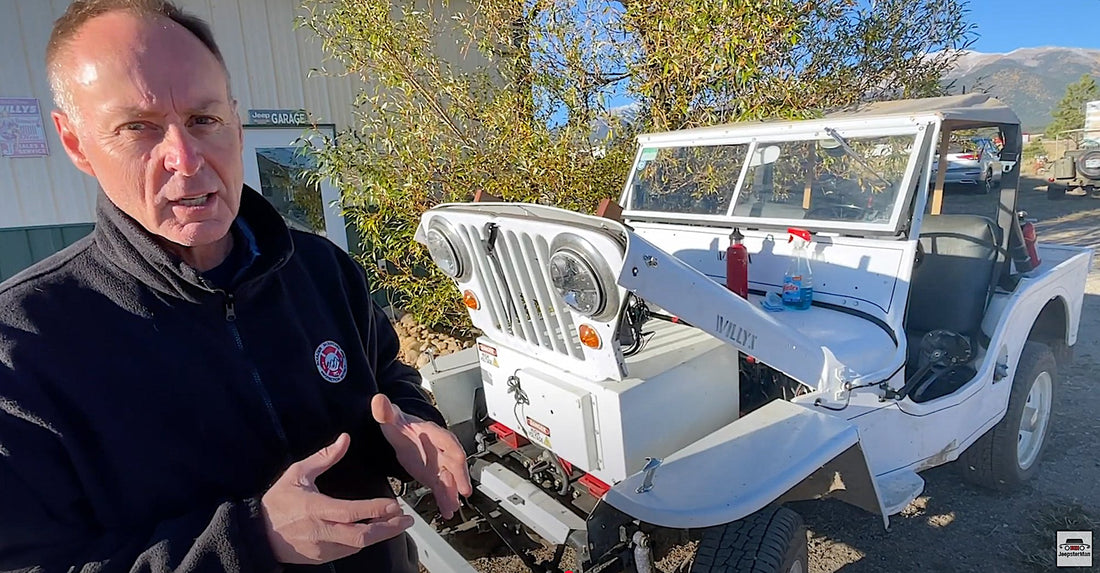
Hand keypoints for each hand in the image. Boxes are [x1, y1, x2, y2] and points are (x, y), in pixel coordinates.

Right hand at [261, 433, 413, 564]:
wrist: (258, 534)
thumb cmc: (277, 501)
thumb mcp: (297, 474)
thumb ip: (324, 457)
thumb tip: (344, 439)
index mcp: (315, 509)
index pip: (351, 512)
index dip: (374, 510)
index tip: (394, 505)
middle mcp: (321, 532)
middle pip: (361, 536)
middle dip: (387, 529)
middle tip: (406, 521)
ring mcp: (321, 548)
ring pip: (357, 546)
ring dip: (379, 536)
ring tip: (396, 525)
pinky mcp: (320, 558)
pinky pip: (347, 552)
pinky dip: (363, 542)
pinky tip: (374, 532)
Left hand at [372, 394, 473, 518]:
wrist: (399, 431)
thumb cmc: (398, 424)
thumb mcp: (390, 418)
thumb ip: (385, 412)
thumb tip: (378, 401)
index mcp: (433, 434)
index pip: (450, 445)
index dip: (456, 457)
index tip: (459, 467)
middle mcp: (440, 450)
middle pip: (454, 465)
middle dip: (459, 479)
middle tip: (462, 493)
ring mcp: (438, 463)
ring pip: (450, 479)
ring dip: (452, 493)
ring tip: (451, 508)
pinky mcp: (433, 475)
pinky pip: (442, 488)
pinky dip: (445, 499)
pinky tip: (446, 511)